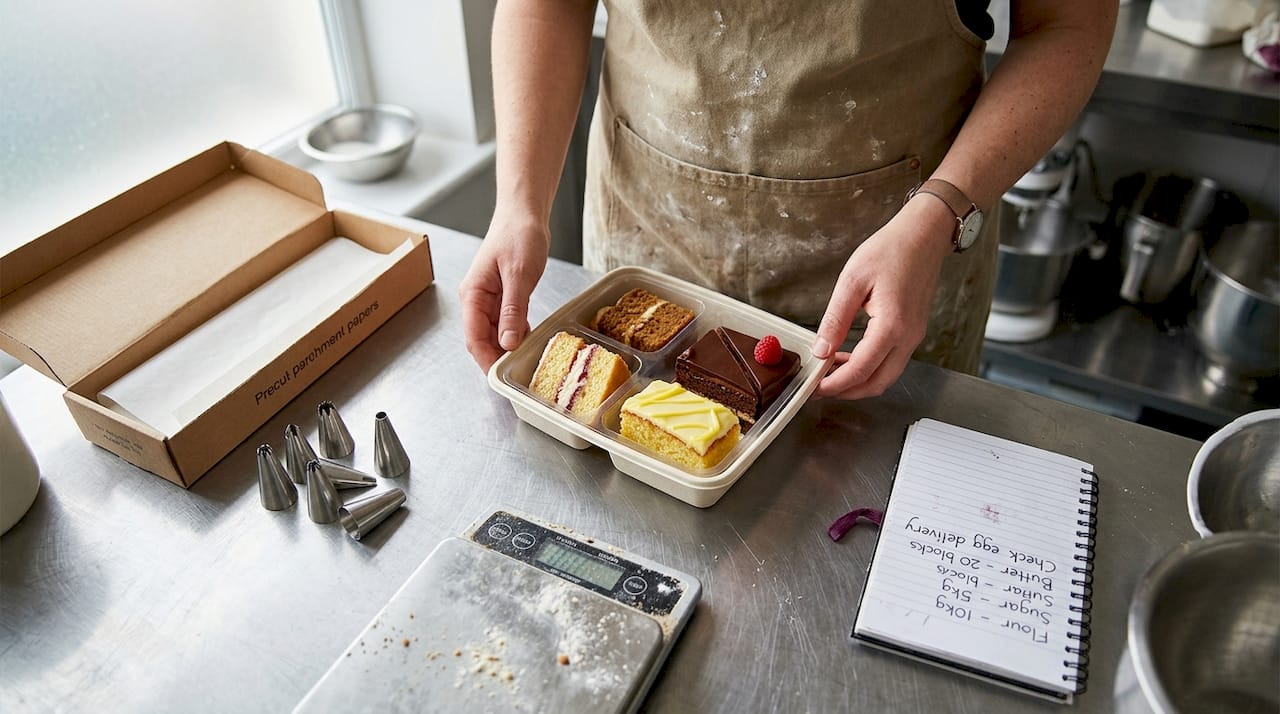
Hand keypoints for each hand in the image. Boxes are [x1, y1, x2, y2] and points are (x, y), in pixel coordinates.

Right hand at [458, 215, 549, 371]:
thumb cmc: (518, 235)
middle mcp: (476, 299)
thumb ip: (512, 310)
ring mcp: (489, 299)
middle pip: (482, 339)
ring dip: (507, 348)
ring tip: (524, 361)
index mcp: (473, 294)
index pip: (474, 337)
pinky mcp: (502, 296)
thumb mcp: (519, 275)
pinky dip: (515, 334)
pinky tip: (528, 340)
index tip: (500, 377)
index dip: (486, 359)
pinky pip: (506, 323)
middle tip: (516, 375)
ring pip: (494, 333)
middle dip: (496, 358)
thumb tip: (507, 342)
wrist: (524, 213)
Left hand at [810, 197, 954, 398]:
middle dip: (847, 392)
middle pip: (877, 383)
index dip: (835, 384)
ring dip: (859, 381)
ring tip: (830, 373)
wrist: (924, 235)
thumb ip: (834, 319)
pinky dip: (870, 368)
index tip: (815, 387)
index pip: (860, 370)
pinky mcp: (914, 331)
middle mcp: (908, 337)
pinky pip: (892, 362)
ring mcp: (914, 336)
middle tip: (820, 388)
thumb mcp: (852, 281)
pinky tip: (849, 357)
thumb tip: (820, 349)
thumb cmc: (891, 250)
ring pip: (886, 376)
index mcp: (892, 326)